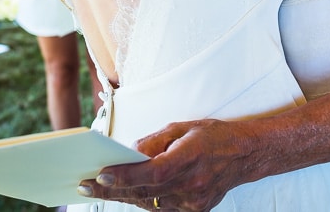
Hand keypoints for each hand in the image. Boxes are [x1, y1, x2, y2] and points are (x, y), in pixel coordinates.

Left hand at [79, 119, 252, 211]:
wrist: (244, 155)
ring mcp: (194, 201)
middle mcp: (193, 182)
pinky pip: (161, 207)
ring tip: (99, 188)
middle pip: (145, 191)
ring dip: (123, 196)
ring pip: (149, 203)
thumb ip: (154, 141)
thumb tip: (127, 153)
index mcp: (191, 156)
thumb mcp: (183, 127)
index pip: (154, 172)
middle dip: (112, 189)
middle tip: (85, 185)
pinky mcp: (195, 210)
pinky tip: (127, 192)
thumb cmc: (213, 136)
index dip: (126, 175)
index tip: (101, 174)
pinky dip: (143, 199)